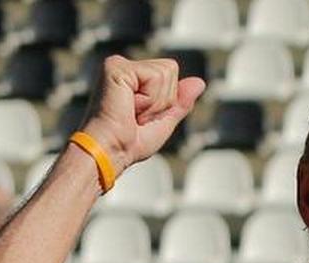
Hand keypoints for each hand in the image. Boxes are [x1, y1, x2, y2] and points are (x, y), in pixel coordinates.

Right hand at [79, 56, 206, 177]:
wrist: (109, 152)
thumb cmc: (127, 144)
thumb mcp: (162, 122)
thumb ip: (180, 102)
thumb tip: (200, 83)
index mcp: (132, 77)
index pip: (170, 73)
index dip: (165, 101)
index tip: (141, 118)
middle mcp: (125, 67)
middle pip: (170, 70)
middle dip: (161, 101)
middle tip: (136, 117)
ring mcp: (118, 64)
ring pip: (165, 73)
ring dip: (154, 102)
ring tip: (131, 114)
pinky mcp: (115, 67)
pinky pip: (154, 76)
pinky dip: (148, 100)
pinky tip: (128, 108)